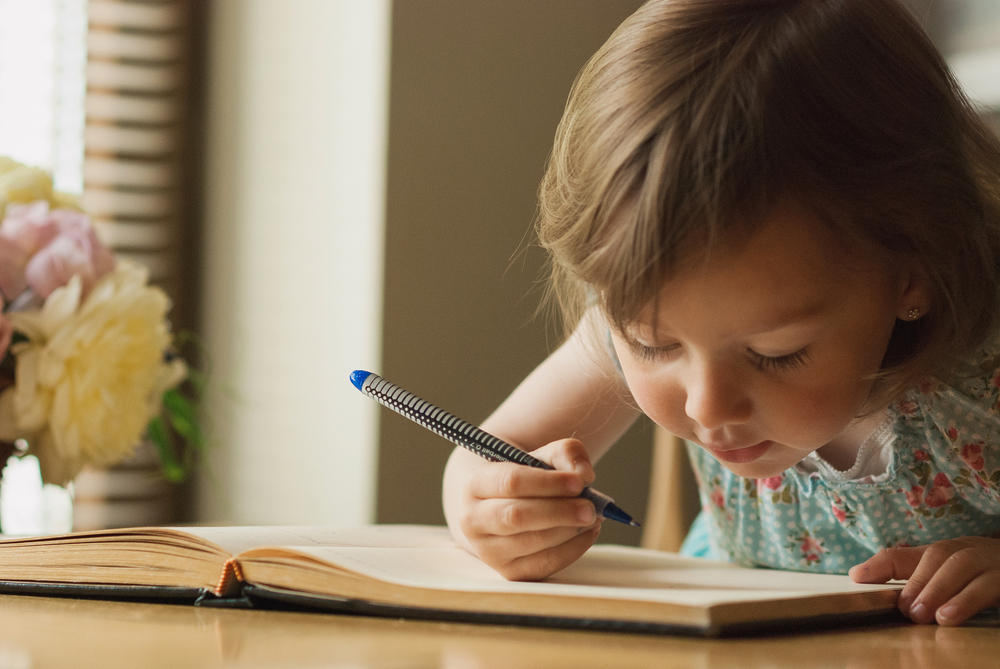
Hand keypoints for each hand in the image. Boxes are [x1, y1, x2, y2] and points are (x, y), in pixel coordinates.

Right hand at [445, 438, 602, 580]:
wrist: (501, 508)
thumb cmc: (524, 479)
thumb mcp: (540, 456)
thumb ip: (564, 453)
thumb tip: (584, 475)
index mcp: (475, 485)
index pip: (510, 482)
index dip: (547, 483)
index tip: (578, 483)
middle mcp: (473, 520)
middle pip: (516, 517)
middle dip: (559, 512)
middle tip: (590, 507)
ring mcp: (488, 551)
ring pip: (531, 543)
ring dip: (568, 531)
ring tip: (591, 517)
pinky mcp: (508, 572)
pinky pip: (544, 565)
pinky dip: (572, 550)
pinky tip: (586, 533)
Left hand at [849, 536, 999, 624]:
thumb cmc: (987, 578)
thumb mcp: (949, 575)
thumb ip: (908, 574)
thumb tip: (856, 575)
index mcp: (952, 550)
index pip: (911, 553)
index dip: (883, 563)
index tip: (855, 578)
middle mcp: (973, 551)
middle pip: (940, 557)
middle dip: (919, 583)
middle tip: (907, 611)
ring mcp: (995, 563)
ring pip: (964, 566)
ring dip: (941, 590)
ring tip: (925, 615)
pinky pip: (992, 585)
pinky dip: (969, 599)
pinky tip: (950, 617)